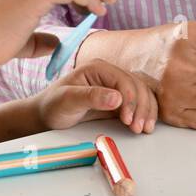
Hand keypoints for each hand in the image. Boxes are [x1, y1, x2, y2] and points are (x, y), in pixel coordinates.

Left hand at [36, 59, 157, 133]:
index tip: (127, 119)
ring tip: (145, 129)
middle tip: (138, 128)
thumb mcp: (68, 100)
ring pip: (141, 94)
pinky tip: (145, 124)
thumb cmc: (54, 105)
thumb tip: (117, 98)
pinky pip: (137, 103)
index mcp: (98, 67)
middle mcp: (109, 74)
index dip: (130, 99)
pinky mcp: (118, 100)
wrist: (48, 115)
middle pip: (137, 86)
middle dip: (141, 107)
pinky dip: (144, 113)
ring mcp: (115, 87)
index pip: (123, 79)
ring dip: (147, 110)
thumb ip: (91, 97)